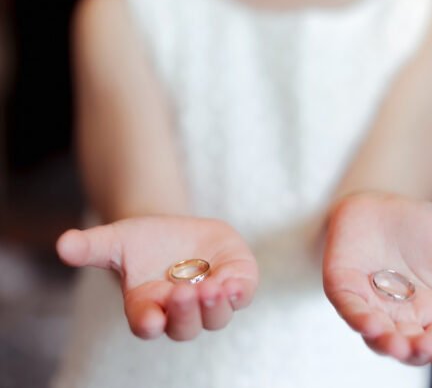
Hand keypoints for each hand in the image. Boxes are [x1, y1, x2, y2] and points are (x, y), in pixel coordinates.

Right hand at [56, 215, 257, 340]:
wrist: (176, 234)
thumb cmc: (141, 243)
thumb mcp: (115, 240)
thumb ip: (91, 246)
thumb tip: (62, 244)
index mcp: (147, 307)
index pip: (147, 324)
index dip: (148, 322)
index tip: (149, 318)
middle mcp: (179, 312)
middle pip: (184, 325)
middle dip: (185, 312)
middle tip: (183, 294)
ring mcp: (209, 299)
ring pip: (215, 317)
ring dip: (214, 306)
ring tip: (213, 289)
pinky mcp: (234, 281)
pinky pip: (240, 295)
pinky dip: (239, 291)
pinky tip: (234, 282)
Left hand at [322, 192, 431, 370]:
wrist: (386, 199)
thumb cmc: (424, 230)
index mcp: (431, 314)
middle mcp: (399, 316)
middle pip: (407, 345)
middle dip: (416, 350)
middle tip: (427, 346)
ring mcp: (369, 303)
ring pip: (376, 335)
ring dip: (386, 343)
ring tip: (398, 345)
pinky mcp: (343, 286)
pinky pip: (349, 308)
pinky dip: (358, 318)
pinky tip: (371, 324)